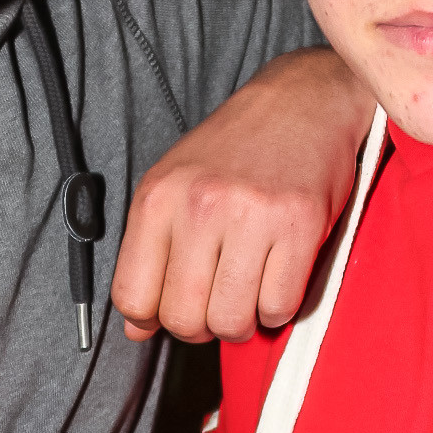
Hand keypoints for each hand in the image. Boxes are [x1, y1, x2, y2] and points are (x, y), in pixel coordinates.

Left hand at [112, 48, 373, 343]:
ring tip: (248, 296)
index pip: (132, 296)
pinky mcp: (300, 225)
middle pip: (183, 318)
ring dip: (242, 324)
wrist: (300, 103)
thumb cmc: (234, 150)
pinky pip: (279, 307)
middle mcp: (199, 206)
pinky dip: (277, 311)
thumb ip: (149, 256)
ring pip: (231, 321)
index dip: (152, 319)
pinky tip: (276, 283)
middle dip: (201, 328)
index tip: (174, 307)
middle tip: (216, 305)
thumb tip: (136, 329)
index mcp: (158, 197)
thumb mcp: (173, 188)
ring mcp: (251, 216)